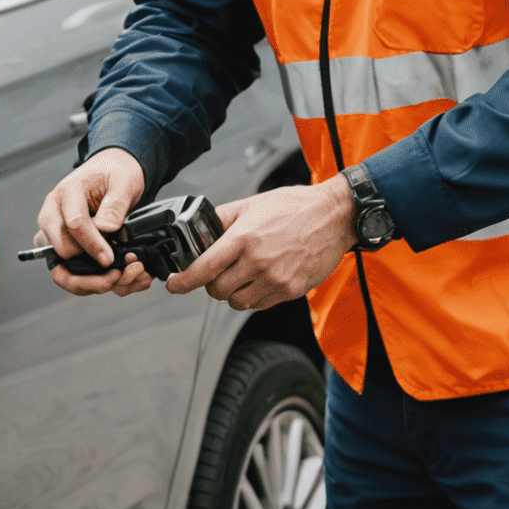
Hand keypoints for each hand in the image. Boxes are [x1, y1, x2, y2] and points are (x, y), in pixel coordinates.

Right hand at [35, 148, 150, 296]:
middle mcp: (53, 210)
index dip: (93, 245)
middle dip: (86, 264)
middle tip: (113, 271)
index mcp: (68, 191)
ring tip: (107, 280)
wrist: (110, 171)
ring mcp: (52, 227)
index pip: (74, 223)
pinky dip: (79, 277)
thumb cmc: (115, 173)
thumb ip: (115, 204)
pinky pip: (61, 266)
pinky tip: (100, 277)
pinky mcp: (58, 240)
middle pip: (59, 246)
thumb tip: (106, 229)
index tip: (110, 258)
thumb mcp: (124, 181)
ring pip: (55, 262)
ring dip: (80, 278)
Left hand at [166, 176, 357, 309]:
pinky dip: (253, 296)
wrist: (334, 217)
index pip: (204, 269)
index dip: (183, 282)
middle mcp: (258, 262)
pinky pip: (259, 304)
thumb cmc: (294, 207)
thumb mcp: (253, 203)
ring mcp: (275, 280)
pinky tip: (261, 277)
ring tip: (243, 274)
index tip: (173, 285)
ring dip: (233, 292)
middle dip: (212, 283)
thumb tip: (198, 231)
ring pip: (237, 302)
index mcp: (244, 238)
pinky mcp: (290, 291)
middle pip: (217, 290)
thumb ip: (222, 219)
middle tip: (219, 271)